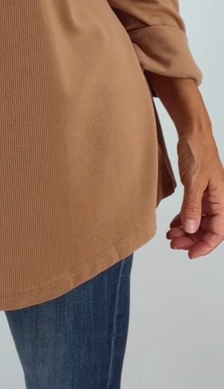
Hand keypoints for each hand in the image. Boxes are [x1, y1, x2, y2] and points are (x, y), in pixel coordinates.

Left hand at [166, 131, 223, 258]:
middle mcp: (218, 200)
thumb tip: (192, 229)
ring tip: (171, 236)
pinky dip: (184, 220)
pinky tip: (174, 224)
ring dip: (187, 232)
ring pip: (201, 222)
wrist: (192, 134)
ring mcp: (209, 196)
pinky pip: (194, 212)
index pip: (218, 232)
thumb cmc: (198, 152)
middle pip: (209, 230)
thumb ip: (192, 206)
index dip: (205, 246)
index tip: (190, 254)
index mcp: (222, 199)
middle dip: (193, 240)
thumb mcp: (193, 181)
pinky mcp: (199, 191)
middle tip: (174, 244)